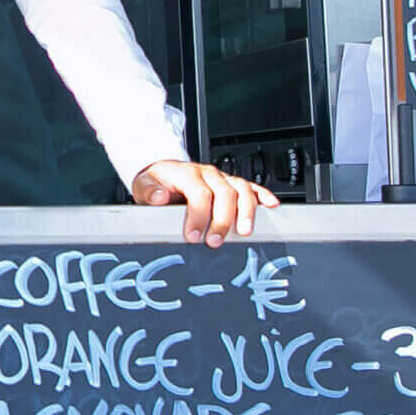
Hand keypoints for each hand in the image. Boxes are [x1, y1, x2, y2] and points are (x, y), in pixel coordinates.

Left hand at [131, 159, 279, 247]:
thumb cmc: (155, 183)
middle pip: (224, 193)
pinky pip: (251, 186)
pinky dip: (263, 195)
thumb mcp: (143, 185)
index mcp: (186, 174)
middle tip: (215, 241)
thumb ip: (150, 191)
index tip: (193, 236)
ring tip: (245, 232)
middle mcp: (207, 174)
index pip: (199, 193)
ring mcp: (221, 177)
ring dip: (247, 211)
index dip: (198, 216)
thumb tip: (159, 197)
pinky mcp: (231, 183)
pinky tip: (272, 206)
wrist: (162, 172)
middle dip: (223, 220)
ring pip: (242, 189)